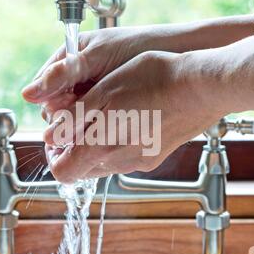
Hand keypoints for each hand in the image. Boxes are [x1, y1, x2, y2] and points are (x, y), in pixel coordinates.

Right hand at [21, 26, 185, 121]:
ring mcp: (94, 92)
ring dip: (80, 125)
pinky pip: (93, 121)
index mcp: (71, 59)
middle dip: (66, 117)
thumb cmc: (136, 46)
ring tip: (94, 127)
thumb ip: (64, 73)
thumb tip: (27, 94)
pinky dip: (95, 127)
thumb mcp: (97, 56)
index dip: (51, 103)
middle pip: (58, 106)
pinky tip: (103, 130)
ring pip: (75, 117)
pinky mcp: (108, 106)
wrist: (175, 52)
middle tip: (81, 122)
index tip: (62, 115)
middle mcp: (79, 78)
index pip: (47, 88)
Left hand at [41, 51, 229, 183]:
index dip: (54, 157)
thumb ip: (76, 118)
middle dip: (75, 148)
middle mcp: (121, 162)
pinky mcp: (156, 156)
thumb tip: (52, 136)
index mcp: (103, 147)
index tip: (57, 137)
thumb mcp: (106, 91)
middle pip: (84, 168)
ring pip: (105, 162)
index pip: (64, 173)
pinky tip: (128, 118)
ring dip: (96, 144)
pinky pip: (126, 157)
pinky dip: (118, 143)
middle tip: (79, 120)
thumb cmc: (156, 81)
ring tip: (105, 114)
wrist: (202, 86)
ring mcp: (141, 161)